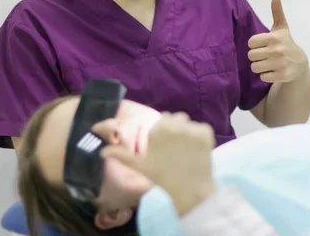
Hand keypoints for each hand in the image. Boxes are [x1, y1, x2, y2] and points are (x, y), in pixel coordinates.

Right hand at [101, 112, 216, 215]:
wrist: (189, 191)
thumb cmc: (161, 178)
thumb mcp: (139, 166)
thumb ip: (121, 155)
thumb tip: (102, 151)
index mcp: (158, 129)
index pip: (163, 119)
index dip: (164, 131)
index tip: (165, 145)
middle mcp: (175, 124)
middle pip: (178, 118)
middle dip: (177, 129)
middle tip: (176, 148)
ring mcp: (192, 128)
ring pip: (190, 124)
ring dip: (189, 132)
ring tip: (186, 150)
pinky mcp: (206, 133)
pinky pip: (203, 128)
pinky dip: (202, 137)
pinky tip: (196, 151)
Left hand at [248, 0, 307, 82]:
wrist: (300, 63)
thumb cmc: (285, 42)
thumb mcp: (281, 27)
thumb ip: (277, 11)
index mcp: (274, 38)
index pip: (250, 43)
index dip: (255, 44)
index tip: (263, 44)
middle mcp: (277, 50)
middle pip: (251, 56)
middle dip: (256, 56)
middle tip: (266, 55)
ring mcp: (280, 64)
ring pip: (255, 67)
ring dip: (260, 66)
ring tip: (269, 63)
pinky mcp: (282, 76)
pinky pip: (262, 77)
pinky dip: (266, 75)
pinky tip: (274, 70)